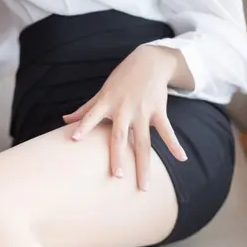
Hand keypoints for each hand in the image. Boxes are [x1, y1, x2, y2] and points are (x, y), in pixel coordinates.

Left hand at [62, 45, 187, 190]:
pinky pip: (167, 130)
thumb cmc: (122, 79)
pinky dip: (174, 145)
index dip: (83, 127)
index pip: (92, 116)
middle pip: (120, 137)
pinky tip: (182, 158)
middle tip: (117, 177)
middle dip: (118, 157)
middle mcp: (124, 109)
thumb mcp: (103, 92)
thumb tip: (65, 121)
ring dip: (144, 164)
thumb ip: (86, 109)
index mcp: (107, 104)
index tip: (73, 140)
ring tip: (145, 185)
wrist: (149, 60)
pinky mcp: (158, 110)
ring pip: (144, 142)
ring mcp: (143, 111)